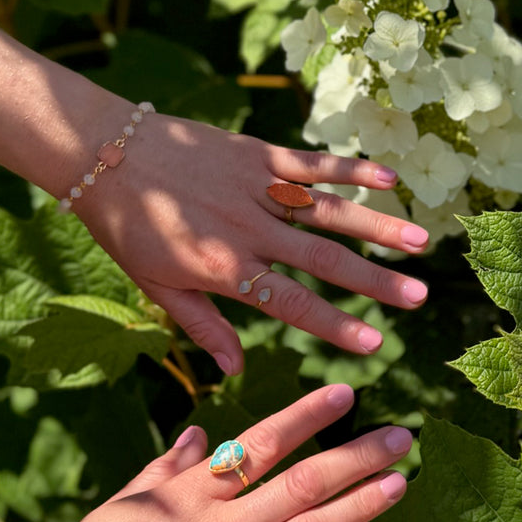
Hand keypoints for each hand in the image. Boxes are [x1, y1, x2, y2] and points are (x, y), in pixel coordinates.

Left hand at [75, 110, 431, 373]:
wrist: (100, 151)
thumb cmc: (127, 226)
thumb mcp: (156, 286)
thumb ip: (203, 326)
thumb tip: (236, 370)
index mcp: (224, 267)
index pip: (291, 303)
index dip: (336, 325)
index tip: (376, 344)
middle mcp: (249, 228)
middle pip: (323, 258)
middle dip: (375, 281)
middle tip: (419, 297)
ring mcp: (256, 187)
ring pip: (328, 209)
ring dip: (378, 226)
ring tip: (421, 242)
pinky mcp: (257, 153)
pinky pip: (311, 163)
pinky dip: (351, 169)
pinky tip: (390, 178)